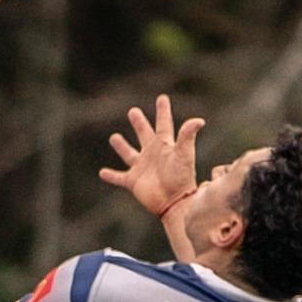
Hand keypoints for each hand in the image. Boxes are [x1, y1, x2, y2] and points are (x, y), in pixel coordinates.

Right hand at [99, 94, 203, 216]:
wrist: (174, 203)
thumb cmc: (181, 178)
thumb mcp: (185, 154)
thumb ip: (188, 136)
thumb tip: (199, 120)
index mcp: (164, 145)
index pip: (163, 124)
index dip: (163, 111)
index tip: (162, 98)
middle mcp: (152, 154)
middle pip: (144, 134)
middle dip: (139, 123)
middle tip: (133, 111)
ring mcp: (142, 168)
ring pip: (129, 153)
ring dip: (121, 146)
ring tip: (114, 137)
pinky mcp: (133, 182)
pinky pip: (119, 178)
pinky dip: (111, 176)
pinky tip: (102, 173)